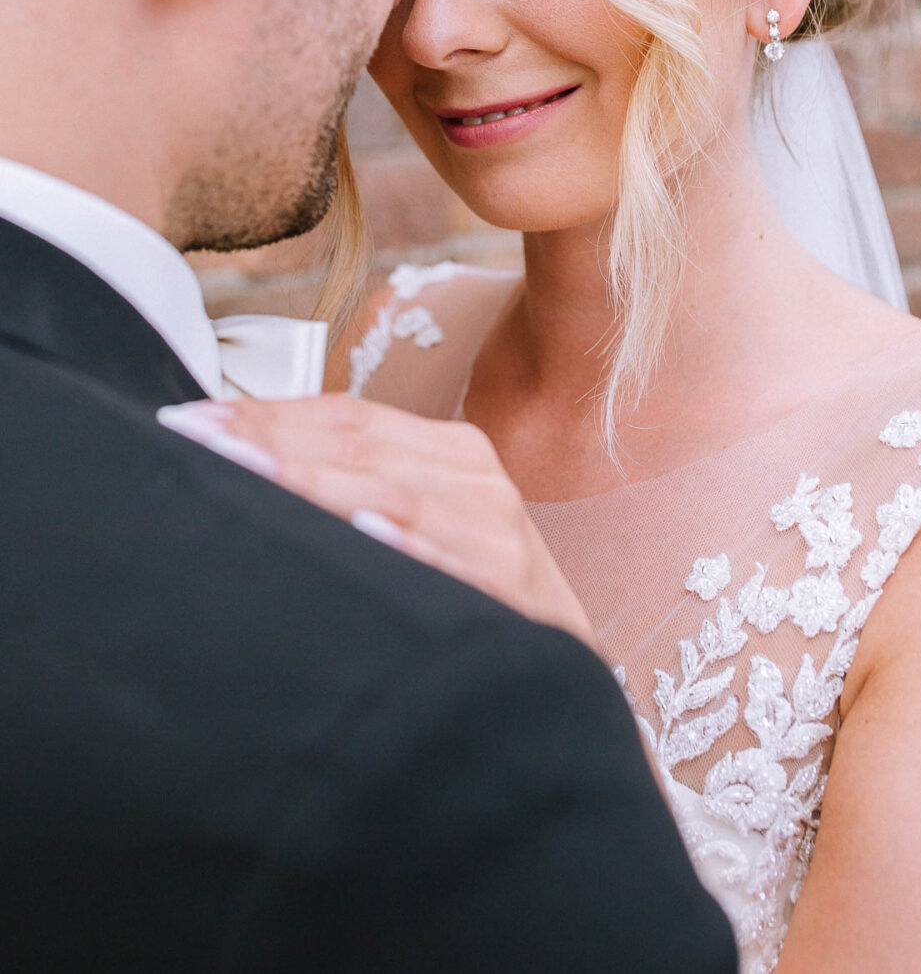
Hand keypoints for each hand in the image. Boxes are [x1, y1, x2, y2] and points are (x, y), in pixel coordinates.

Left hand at [157, 395, 594, 646]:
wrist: (563, 672)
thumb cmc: (472, 596)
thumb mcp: (417, 528)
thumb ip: (350, 488)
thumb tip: (244, 463)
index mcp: (450, 451)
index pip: (345, 415)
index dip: (268, 413)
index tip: (192, 420)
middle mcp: (478, 477)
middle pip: (359, 445)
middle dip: (270, 441)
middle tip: (195, 442)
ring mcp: (499, 531)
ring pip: (393, 493)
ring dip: (315, 483)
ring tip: (247, 474)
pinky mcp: (517, 589)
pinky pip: (451, 562)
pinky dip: (405, 544)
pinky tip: (359, 534)